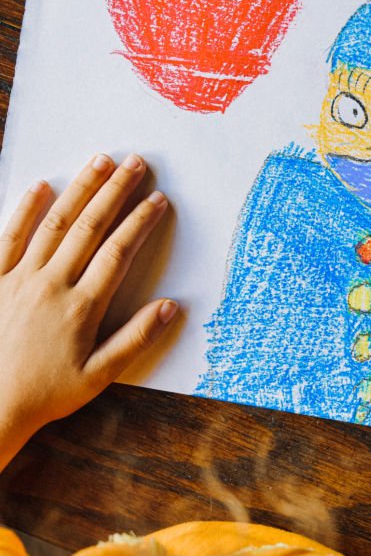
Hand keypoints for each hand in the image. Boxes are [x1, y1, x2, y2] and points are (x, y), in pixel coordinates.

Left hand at [0, 154, 176, 470]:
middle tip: (136, 163)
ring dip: (79, 189)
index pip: (118, 252)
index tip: (158, 199)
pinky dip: (25, 210)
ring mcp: (17, 278)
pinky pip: (8, 237)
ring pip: (54, 223)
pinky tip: (41, 187)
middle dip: (115, 191)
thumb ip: (135, 338)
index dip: (140, 222)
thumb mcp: (98, 376)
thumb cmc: (44, 394)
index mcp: (81, 306)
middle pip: (90, 227)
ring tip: (99, 161)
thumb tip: (169, 307)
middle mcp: (50, 284)